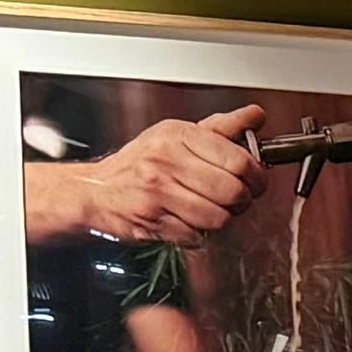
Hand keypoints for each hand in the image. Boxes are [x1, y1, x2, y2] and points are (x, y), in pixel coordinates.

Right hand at [30, 107, 262, 246]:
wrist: (94, 190)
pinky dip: (198, 234)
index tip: (254, 181)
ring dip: (222, 219)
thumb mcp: (176, 136)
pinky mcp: (151, 220)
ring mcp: (157, 192)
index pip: (239, 160)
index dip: (256, 176)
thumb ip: (220, 128)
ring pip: (219, 217)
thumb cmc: (140, 163)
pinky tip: (187, 221)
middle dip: (242, 200)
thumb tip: (255, 115)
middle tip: (236, 199)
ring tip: (211, 210)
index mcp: (177, 136)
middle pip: (233, 192)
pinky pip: (197, 236)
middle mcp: (165, 161)